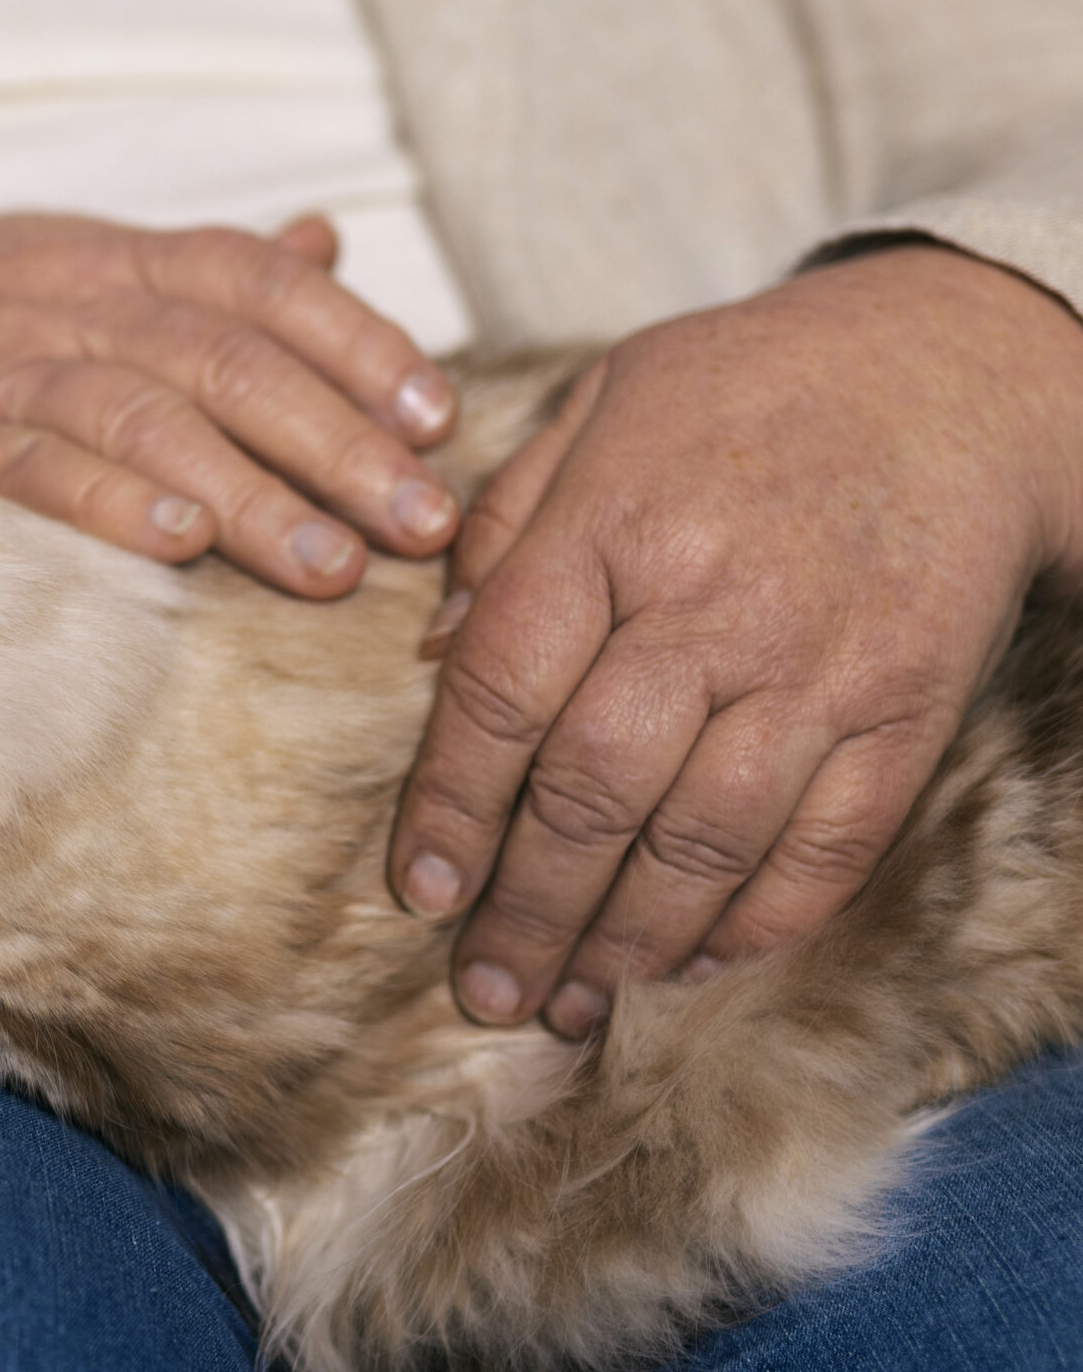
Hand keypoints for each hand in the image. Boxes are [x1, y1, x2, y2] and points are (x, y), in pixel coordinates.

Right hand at [0, 213, 461, 596]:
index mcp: (111, 256)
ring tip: (330, 567)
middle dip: (333, 442)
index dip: (356, 341)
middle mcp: (60, 297)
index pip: (256, 281)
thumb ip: (203, 270)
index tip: (437, 415)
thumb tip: (325, 241)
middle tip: (421, 521)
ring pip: (140, 414)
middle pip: (222, 357)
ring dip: (246, 492)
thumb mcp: (77, 266)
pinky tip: (178, 547)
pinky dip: (102, 501)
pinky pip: (24, 465)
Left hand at [389, 246, 1082, 1036]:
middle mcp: (715, 606)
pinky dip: (755, 922)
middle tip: (483, 988)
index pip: (501, 691)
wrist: (953, 369)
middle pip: (595, 788)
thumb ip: (506, 525)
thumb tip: (432, 653)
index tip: (419, 890)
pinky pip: (826, 847)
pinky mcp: (906, 711)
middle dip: (528, 907)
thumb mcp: (600, 404)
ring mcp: (820, 667)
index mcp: (613, 524)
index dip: (450, 804)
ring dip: (626, 941)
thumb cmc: (746, 389)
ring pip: (705, 839)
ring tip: (568, 1001)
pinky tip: (689, 964)